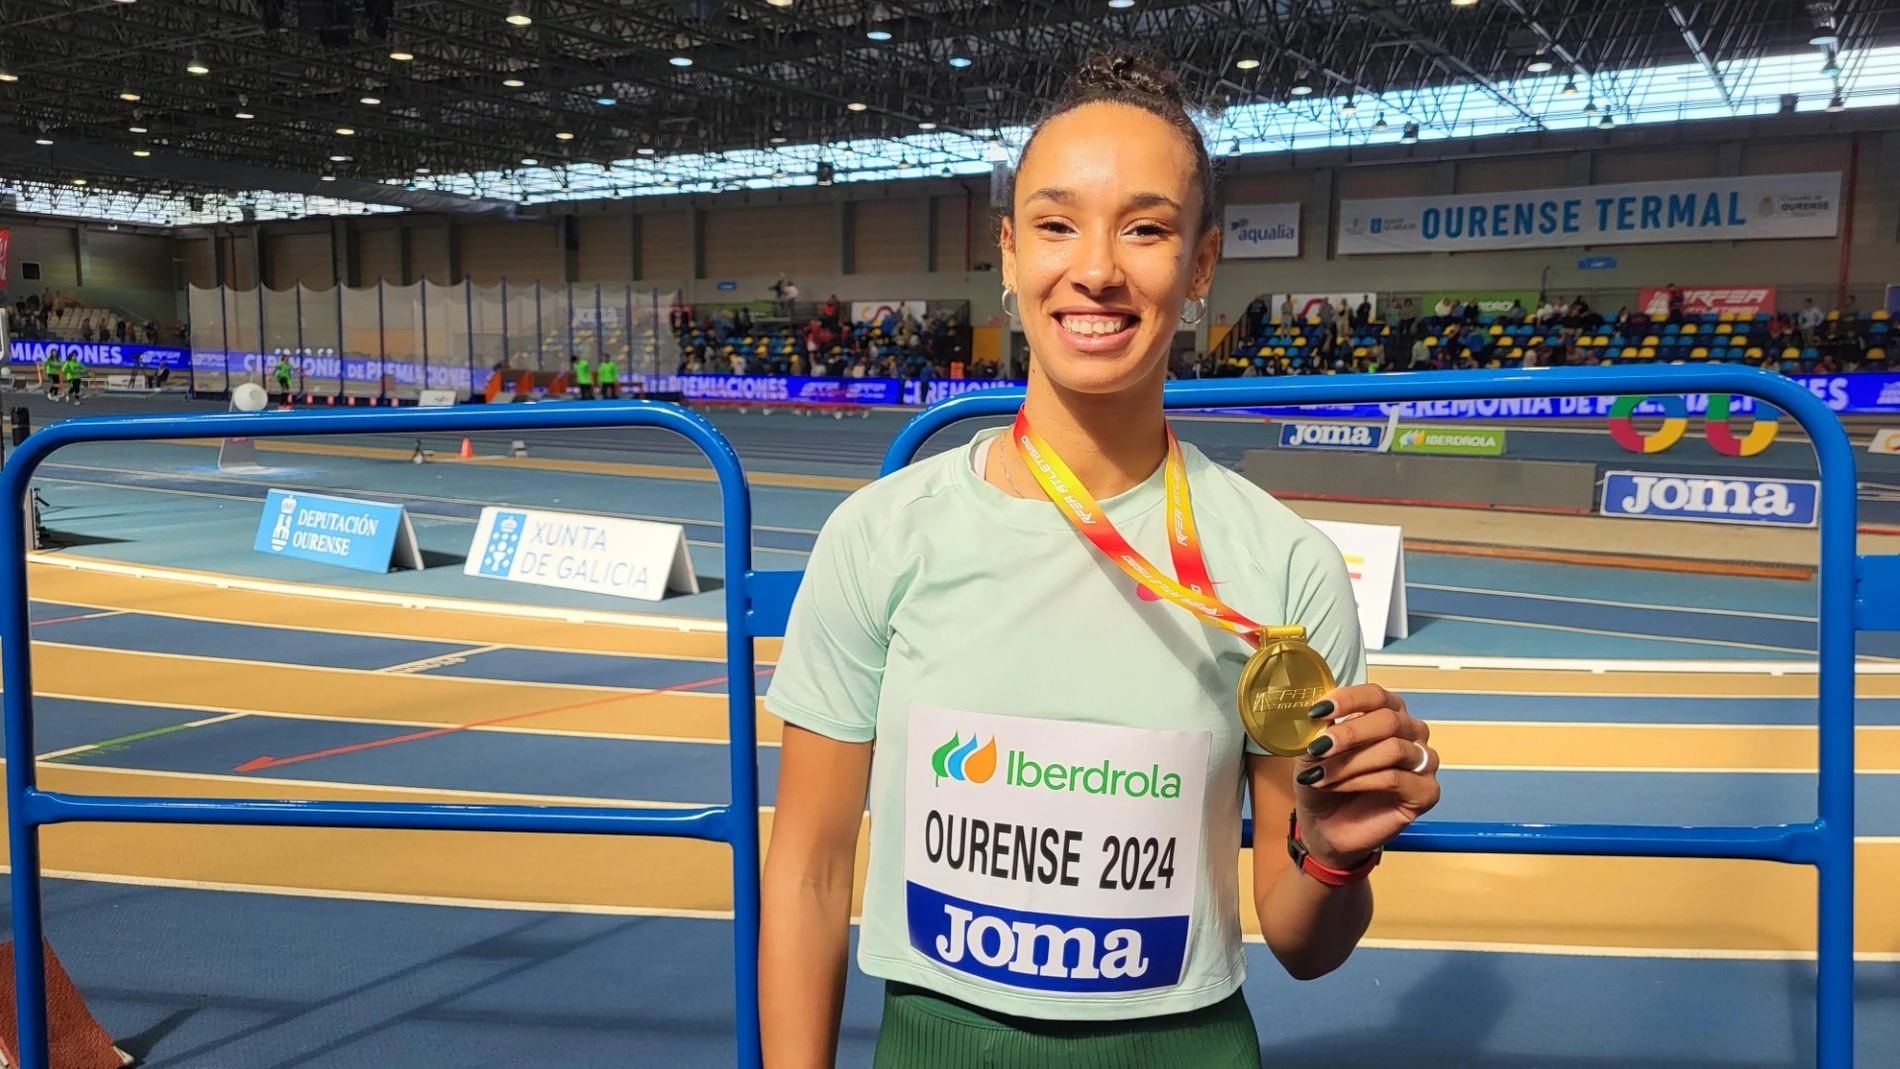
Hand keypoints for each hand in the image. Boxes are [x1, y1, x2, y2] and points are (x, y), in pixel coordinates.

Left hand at [1292, 683, 1439, 868]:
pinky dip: (1361, 781)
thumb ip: (1320, 731)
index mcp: (1387, 712)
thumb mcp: (1314, 752)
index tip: (1319, 711)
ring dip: (1351, 762)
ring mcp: (1422, 762)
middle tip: (1318, 748)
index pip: (1376, 695)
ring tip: (1321, 775)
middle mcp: (1410, 732)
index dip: (1348, 699)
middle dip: (1349, 734)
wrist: (1326, 825)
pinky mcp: (1426, 792)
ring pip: (1393, 749)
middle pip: (1388, 720)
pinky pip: (1396, 778)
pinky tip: (1337, 786)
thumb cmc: (1325, 780)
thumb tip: (1321, 716)